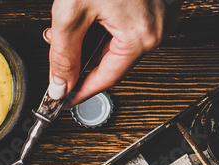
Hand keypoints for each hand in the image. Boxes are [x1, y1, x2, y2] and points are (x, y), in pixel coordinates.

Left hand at [47, 0, 166, 103]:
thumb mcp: (71, 14)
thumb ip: (63, 56)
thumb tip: (60, 86)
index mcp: (141, 36)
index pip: (106, 79)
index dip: (80, 91)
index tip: (62, 99)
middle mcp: (158, 25)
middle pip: (112, 61)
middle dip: (81, 59)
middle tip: (57, 50)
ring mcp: (162, 11)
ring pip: (119, 42)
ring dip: (90, 39)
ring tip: (68, 24)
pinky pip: (128, 22)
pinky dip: (104, 23)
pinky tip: (89, 11)